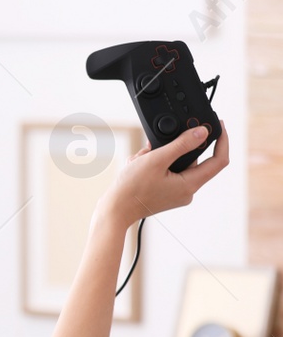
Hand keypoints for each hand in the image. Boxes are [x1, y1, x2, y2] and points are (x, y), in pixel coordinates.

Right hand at [103, 123, 228, 228]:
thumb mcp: (156, 160)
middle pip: (194, 160)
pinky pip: (168, 172)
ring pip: (178, 165)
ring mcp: (176, 194)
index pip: (219, 160)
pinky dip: (157, 164)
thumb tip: (202, 132)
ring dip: (163, 155)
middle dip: (177, 147)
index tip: (219, 125)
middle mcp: (187, 192)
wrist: (114, 210)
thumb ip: (182, 144)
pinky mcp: (165, 194)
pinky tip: (140, 165)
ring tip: (142, 157)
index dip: (223, 140)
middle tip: (159, 143)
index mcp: (190, 185)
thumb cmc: (131, 189)